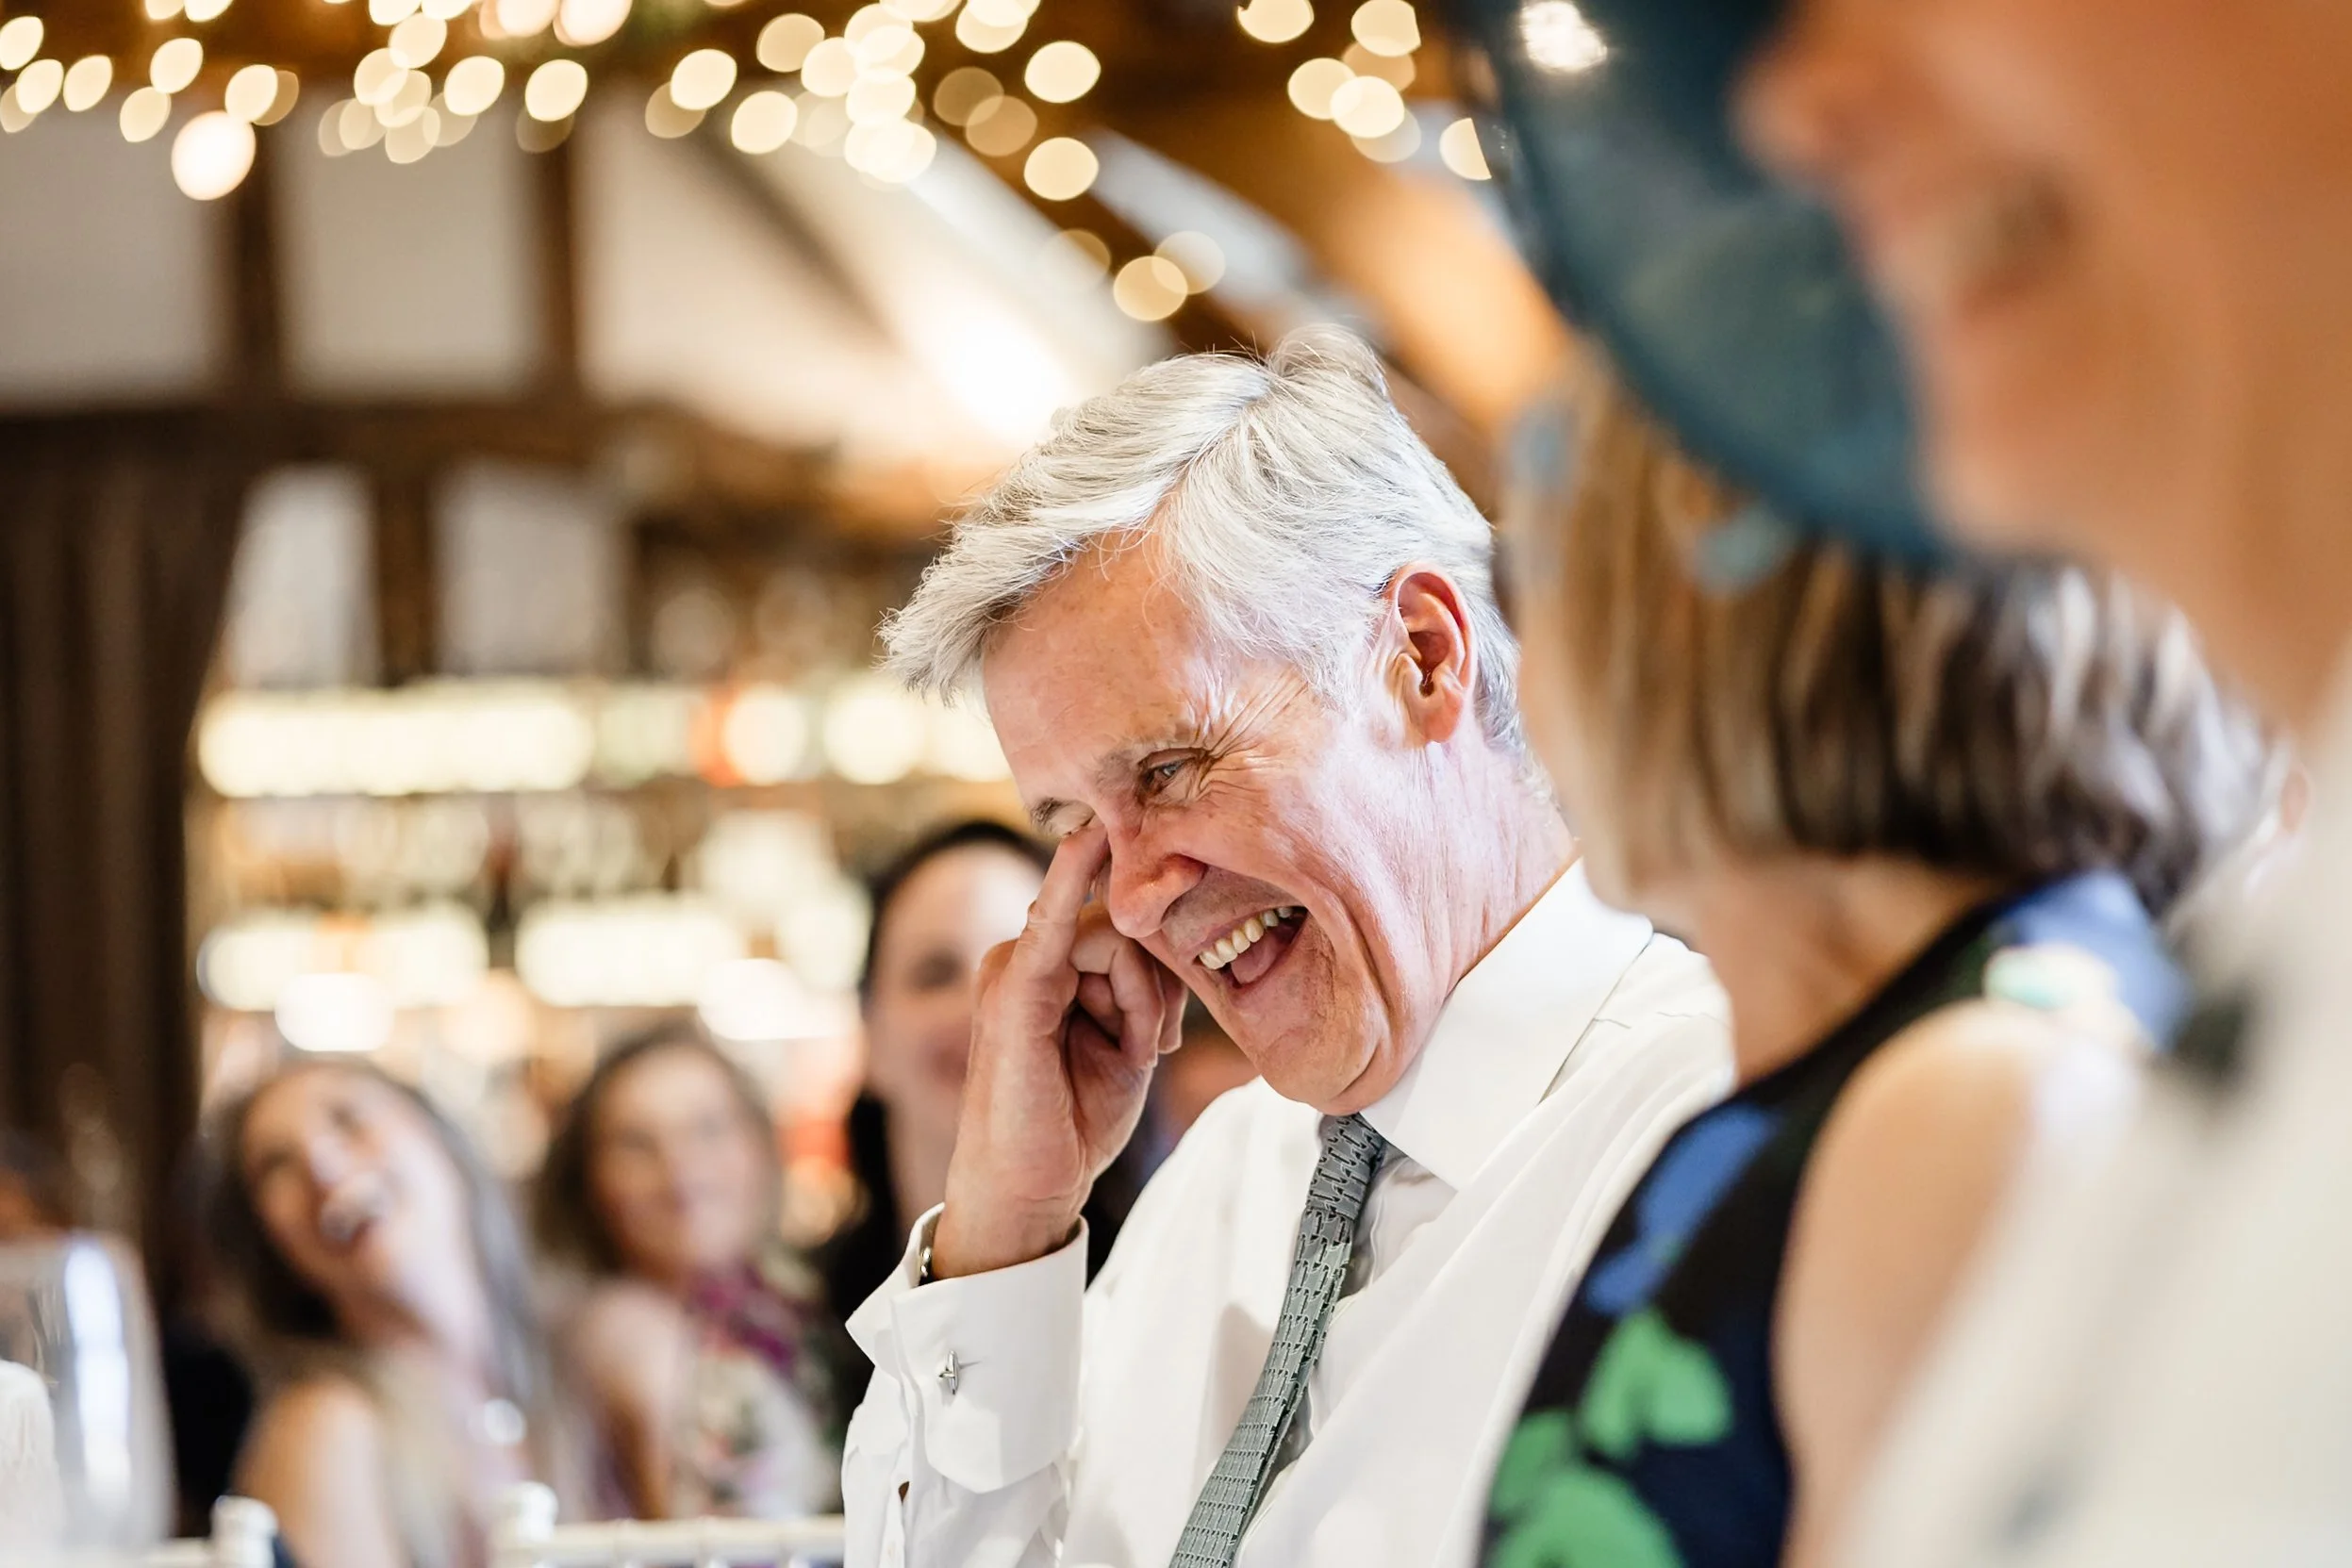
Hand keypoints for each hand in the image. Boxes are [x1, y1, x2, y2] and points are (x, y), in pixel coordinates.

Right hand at [929, 824, 1185, 1277]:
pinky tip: (1089, 838)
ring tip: (1132, 1054)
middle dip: (1156, 985)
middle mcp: (1027, 953)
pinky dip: (1071, 878)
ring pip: (1118, 938)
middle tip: (1154, 1045)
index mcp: (1050, 963)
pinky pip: (1054, 922)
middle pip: (1126, 925)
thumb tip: (1171, 940)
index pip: (1124, 922)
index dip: (1161, 947)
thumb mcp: (1127, 1043)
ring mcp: (1015, 965)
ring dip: (1143, 1001)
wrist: (1029, 1186)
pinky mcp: (1016, 987)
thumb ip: (1145, 986)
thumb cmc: (1074, 1119)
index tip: (1188, 950)